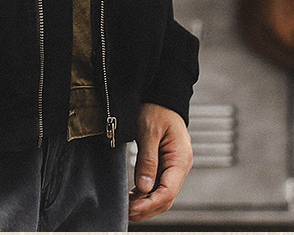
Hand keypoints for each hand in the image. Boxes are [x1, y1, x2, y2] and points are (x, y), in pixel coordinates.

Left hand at [128, 103, 192, 222]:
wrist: (161, 96)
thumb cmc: (156, 109)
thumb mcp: (149, 131)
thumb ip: (148, 159)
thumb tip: (144, 188)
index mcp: (181, 159)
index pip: (168, 191)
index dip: (150, 204)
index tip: (133, 209)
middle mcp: (181, 166)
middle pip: (167, 198)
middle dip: (147, 208)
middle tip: (127, 213)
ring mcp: (175, 167)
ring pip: (163, 194)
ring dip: (147, 203)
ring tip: (128, 208)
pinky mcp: (167, 164)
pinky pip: (159, 185)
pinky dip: (147, 194)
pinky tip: (134, 197)